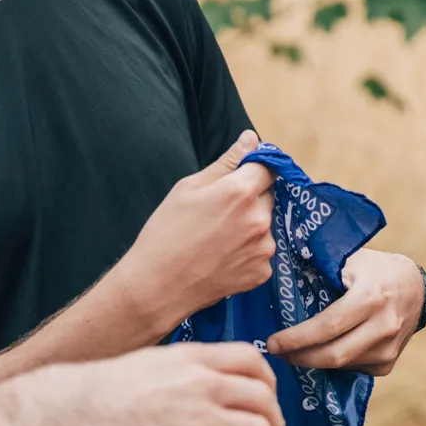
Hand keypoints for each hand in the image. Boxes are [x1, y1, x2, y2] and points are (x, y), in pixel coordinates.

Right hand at [55, 343, 286, 425]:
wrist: (70, 414)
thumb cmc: (95, 394)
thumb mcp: (147, 363)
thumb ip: (177, 372)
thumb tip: (188, 388)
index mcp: (194, 359)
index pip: (252, 359)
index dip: (268, 382)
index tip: (268, 400)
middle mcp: (206, 385)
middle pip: (264, 399)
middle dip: (277, 423)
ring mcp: (202, 419)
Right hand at [109, 130, 276, 334]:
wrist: (157, 286)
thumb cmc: (165, 233)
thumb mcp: (188, 188)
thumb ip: (226, 162)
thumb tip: (251, 139)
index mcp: (241, 192)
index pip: (268, 168)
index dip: (254, 170)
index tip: (240, 178)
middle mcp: (259, 219)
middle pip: (267, 197)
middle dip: (250, 199)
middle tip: (219, 213)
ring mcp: (264, 248)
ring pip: (265, 225)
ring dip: (250, 226)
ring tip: (216, 238)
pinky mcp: (262, 272)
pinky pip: (261, 252)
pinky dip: (247, 252)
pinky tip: (222, 257)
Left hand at [266, 248, 425, 375]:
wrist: (415, 287)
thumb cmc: (375, 269)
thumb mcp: (351, 262)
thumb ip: (322, 273)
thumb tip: (282, 286)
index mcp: (372, 297)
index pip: (328, 326)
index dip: (297, 338)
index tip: (272, 342)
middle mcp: (384, 326)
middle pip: (333, 355)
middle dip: (299, 357)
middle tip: (278, 352)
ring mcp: (389, 349)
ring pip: (341, 365)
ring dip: (313, 361)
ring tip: (296, 350)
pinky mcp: (388, 363)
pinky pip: (352, 369)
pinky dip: (334, 362)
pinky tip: (324, 350)